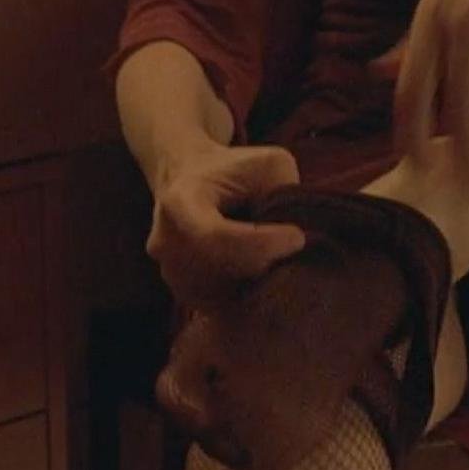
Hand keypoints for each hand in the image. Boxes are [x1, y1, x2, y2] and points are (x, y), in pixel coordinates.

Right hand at [147, 143, 305, 306]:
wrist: (189, 178)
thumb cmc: (234, 169)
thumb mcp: (267, 164)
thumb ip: (284, 193)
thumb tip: (303, 235)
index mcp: (181, 201)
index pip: (216, 237)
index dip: (262, 244)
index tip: (297, 236)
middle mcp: (165, 241)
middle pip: (222, 271)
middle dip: (266, 264)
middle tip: (292, 249)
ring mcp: (169, 271)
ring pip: (224, 294)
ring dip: (258, 280)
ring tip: (273, 255)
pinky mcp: (183, 292)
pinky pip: (221, 306)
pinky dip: (246, 292)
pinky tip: (259, 269)